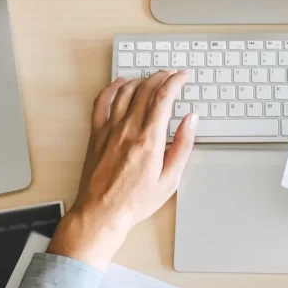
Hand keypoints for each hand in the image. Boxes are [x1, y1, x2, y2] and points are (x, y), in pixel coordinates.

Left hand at [48, 71, 197, 268]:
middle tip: (170, 75)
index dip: (174, 82)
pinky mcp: (96, 135)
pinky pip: (102, 103)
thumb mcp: (170, 180)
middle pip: (145, 90)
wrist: (101, 213)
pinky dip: (112, 88)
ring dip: (141, 80)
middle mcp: (128, 130)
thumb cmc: (135, 201)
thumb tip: (190, 121)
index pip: (163, 99)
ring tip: (151, 78)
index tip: (182, 77)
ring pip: (125, 92)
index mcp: (149, 140)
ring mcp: (109, 130)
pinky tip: (119, 84)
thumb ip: (182, 146)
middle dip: (160, 77)